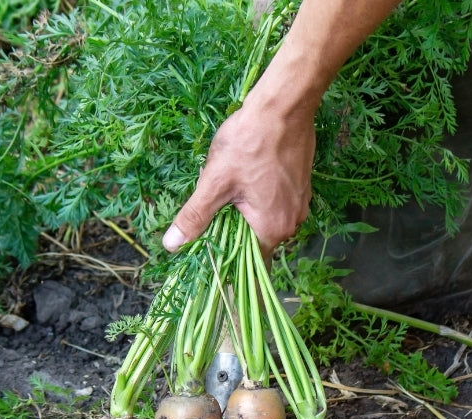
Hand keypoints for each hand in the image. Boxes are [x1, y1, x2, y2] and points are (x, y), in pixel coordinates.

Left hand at [163, 98, 315, 257]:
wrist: (284, 105)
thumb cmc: (250, 141)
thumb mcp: (215, 181)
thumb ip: (195, 216)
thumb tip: (171, 245)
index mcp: (272, 229)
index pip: (244, 259)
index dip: (222, 251)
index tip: (205, 237)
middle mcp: (292, 222)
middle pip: (253, 238)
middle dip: (230, 224)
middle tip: (215, 196)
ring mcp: (299, 203)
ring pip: (262, 218)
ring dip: (242, 208)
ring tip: (230, 181)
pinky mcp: (300, 186)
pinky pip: (273, 202)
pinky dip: (257, 195)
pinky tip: (246, 172)